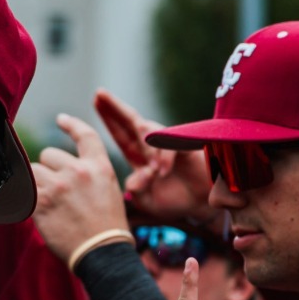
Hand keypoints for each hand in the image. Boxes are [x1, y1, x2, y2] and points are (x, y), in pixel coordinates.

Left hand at [31, 114, 129, 262]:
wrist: (103, 252)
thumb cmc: (107, 227)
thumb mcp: (109, 191)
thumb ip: (89, 174)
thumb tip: (63, 167)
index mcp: (99, 166)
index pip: (85, 135)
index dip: (71, 124)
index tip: (60, 119)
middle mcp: (79, 171)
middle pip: (49, 154)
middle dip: (49, 168)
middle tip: (57, 190)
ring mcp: (58, 186)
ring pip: (34, 170)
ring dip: (36, 182)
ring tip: (48, 201)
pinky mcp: (41, 203)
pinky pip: (25, 190)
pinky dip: (27, 197)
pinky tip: (36, 207)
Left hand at [94, 90, 213, 224]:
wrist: (203, 206)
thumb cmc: (175, 202)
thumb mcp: (148, 202)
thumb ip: (137, 192)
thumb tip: (130, 183)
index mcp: (140, 157)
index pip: (121, 134)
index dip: (109, 118)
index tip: (95, 101)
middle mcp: (152, 146)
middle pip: (131, 122)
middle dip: (116, 107)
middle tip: (100, 93)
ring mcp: (170, 144)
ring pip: (152, 132)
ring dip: (146, 146)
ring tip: (151, 169)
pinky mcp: (187, 147)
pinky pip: (172, 144)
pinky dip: (165, 156)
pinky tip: (163, 171)